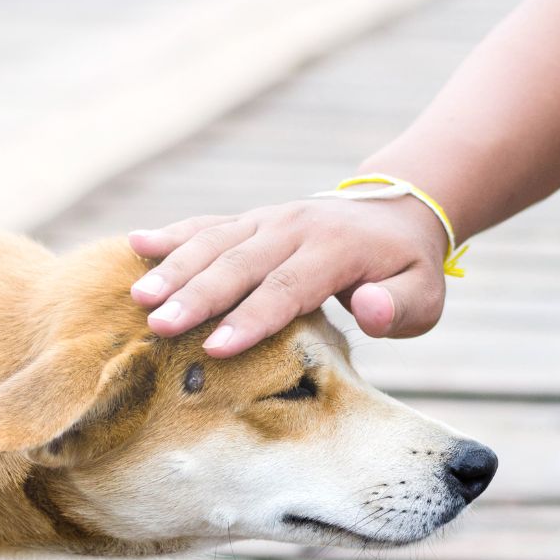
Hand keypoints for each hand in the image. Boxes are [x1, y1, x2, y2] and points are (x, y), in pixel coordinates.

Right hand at [129, 196, 448, 356]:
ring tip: (139, 296)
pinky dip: (172, 233)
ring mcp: (268, 218)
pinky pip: (208, 224)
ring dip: (175, 268)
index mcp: (335, 249)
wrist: (394, 212)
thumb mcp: (424, 295)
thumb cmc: (406, 269)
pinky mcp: (250, 218)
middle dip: (197, 295)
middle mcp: (294, 227)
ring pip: (215, 241)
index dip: (252, 318)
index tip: (216, 347)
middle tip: (159, 324)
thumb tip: (366, 307)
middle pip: (239, 263)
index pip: (287, 287)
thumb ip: (399, 306)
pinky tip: (135, 243)